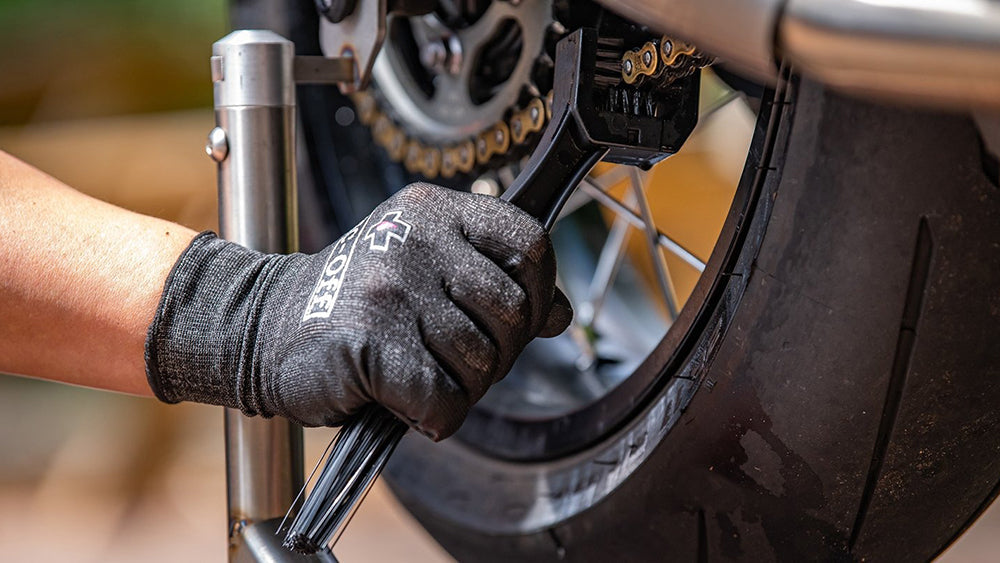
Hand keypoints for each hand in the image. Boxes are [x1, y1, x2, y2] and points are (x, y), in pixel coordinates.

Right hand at [146, 183, 571, 439]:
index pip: (530, 244)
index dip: (540, 292)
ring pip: (481, 362)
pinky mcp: (371, 341)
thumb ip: (492, 279)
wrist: (264, 327)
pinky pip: (443, 398)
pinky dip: (435, 416)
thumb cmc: (354, 302)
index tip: (521, 319)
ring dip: (461, 388)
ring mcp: (392, 288)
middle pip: (514, 311)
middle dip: (498, 354)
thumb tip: (560, 314)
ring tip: (422, 375)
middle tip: (457, 361)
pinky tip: (406, 402)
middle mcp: (416, 239)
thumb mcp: (425, 267)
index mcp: (435, 212)